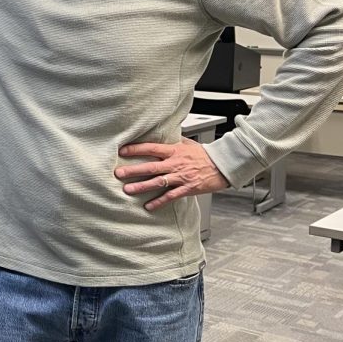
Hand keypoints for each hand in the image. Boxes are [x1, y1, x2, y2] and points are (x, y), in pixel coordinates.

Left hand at [114, 137, 228, 211]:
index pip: (151, 148)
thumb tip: (163, 135)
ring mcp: (181, 177)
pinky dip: (159, 202)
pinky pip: (171, 196)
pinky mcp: (188, 188)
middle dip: (133, 170)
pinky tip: (149, 206)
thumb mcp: (188, 144)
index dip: (136, 149)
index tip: (122, 151)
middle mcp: (175, 164)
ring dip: (142, 187)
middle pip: (151, 167)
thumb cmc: (205, 155)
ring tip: (128, 190)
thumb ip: (174, 141)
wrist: (223, 165)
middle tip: (119, 173)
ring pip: (158, 182)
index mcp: (174, 151)